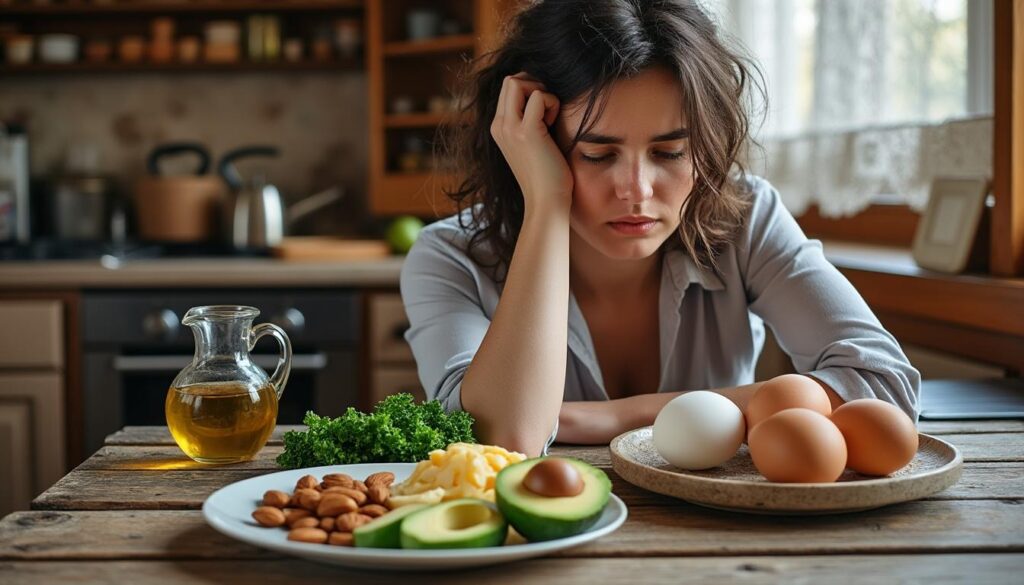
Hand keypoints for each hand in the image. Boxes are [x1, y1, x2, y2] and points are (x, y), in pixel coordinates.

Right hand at [489, 72, 573, 209]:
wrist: (546, 202)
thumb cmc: (546, 175)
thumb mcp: (532, 143)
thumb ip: (530, 121)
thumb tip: (542, 97)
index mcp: (498, 128)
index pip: (508, 87)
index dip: (529, 90)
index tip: (543, 113)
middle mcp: (499, 125)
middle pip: (510, 80)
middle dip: (534, 85)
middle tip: (547, 111)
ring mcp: (510, 128)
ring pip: (519, 81)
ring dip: (542, 92)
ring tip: (549, 119)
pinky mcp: (527, 131)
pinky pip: (539, 95)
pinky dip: (552, 103)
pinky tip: (554, 124)